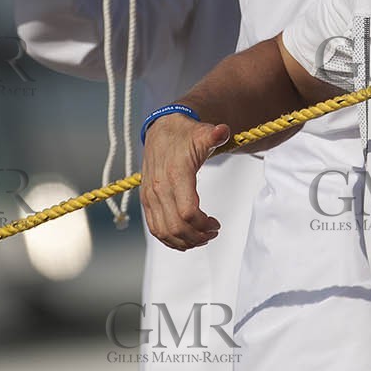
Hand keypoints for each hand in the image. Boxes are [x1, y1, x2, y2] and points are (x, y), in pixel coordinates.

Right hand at [141, 115, 229, 250]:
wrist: (162, 129)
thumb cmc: (185, 134)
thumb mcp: (202, 133)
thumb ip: (214, 135)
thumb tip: (223, 131)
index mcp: (175, 174)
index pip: (188, 212)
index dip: (204, 225)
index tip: (217, 224)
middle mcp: (159, 187)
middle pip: (177, 227)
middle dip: (197, 236)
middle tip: (212, 233)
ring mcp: (150, 195)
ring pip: (163, 232)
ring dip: (184, 241)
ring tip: (201, 238)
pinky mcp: (146, 200)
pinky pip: (154, 228)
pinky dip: (169, 239)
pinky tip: (185, 239)